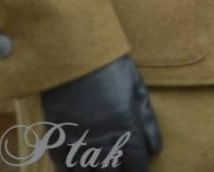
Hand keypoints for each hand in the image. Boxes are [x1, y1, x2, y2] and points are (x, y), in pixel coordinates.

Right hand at [39, 54, 160, 170]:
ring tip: (102, 171)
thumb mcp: (137, 89)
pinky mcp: (57, 136)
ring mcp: (78, 140)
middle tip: (122, 171)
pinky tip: (79, 171)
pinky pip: (64, 165)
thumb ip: (147, 122)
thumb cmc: (110, 66)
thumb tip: (156, 150)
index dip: (139, 171)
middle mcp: (102, 139)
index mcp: (126, 127)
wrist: (72, 54)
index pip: (136, 163)